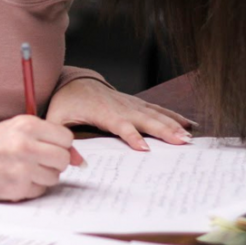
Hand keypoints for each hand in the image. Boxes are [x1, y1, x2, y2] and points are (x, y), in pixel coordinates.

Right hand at [0, 115, 79, 201]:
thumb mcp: (20, 130)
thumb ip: (50, 138)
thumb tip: (79, 160)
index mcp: (27, 125)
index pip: (66, 138)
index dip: (60, 144)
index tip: (49, 146)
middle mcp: (26, 145)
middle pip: (64, 158)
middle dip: (56, 160)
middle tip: (39, 158)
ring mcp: (22, 168)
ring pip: (55, 176)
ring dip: (45, 174)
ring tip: (26, 167)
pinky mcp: (18, 187)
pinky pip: (42, 189)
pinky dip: (34, 186)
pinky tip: (19, 177)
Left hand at [46, 80, 194, 150]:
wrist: (73, 82)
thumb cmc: (65, 102)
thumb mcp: (56, 120)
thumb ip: (63, 140)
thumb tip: (73, 162)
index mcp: (102, 111)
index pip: (120, 125)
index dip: (132, 136)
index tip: (145, 149)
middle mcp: (120, 106)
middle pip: (145, 119)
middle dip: (164, 130)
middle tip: (181, 143)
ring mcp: (130, 103)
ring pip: (155, 113)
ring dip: (173, 124)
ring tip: (189, 137)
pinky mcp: (135, 103)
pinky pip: (157, 109)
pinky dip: (173, 115)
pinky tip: (188, 124)